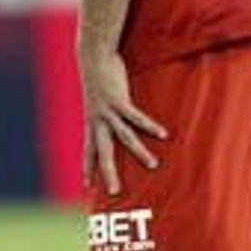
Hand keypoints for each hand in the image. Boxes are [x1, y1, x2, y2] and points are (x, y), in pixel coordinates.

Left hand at [79, 47, 166, 195]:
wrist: (93, 58)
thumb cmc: (98, 79)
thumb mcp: (98, 100)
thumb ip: (105, 112)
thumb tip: (112, 119)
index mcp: (92, 123)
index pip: (88, 151)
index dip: (88, 167)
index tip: (87, 185)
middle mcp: (98, 122)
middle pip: (103, 153)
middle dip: (108, 173)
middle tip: (115, 192)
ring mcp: (108, 113)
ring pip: (125, 138)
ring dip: (139, 152)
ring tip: (154, 165)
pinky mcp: (119, 101)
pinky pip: (136, 118)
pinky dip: (149, 126)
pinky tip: (163, 135)